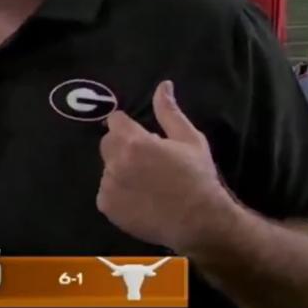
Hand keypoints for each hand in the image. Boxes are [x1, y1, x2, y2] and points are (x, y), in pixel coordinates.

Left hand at [96, 81, 233, 252]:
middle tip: (147, 160)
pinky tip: (140, 199)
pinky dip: (118, 193)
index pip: (115, 121)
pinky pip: (106, 191)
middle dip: (122, 146)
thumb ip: (169, 112)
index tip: (142, 136)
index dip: (128, 126)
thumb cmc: (197, 177)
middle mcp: (115, 162)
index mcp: (133, 142)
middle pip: (108, 144)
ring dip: (120, 170)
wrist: (201, 221)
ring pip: (107, 168)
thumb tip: (163, 85)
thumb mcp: (189, 140)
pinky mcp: (106, 206)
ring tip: (146, 183)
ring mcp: (108, 186)